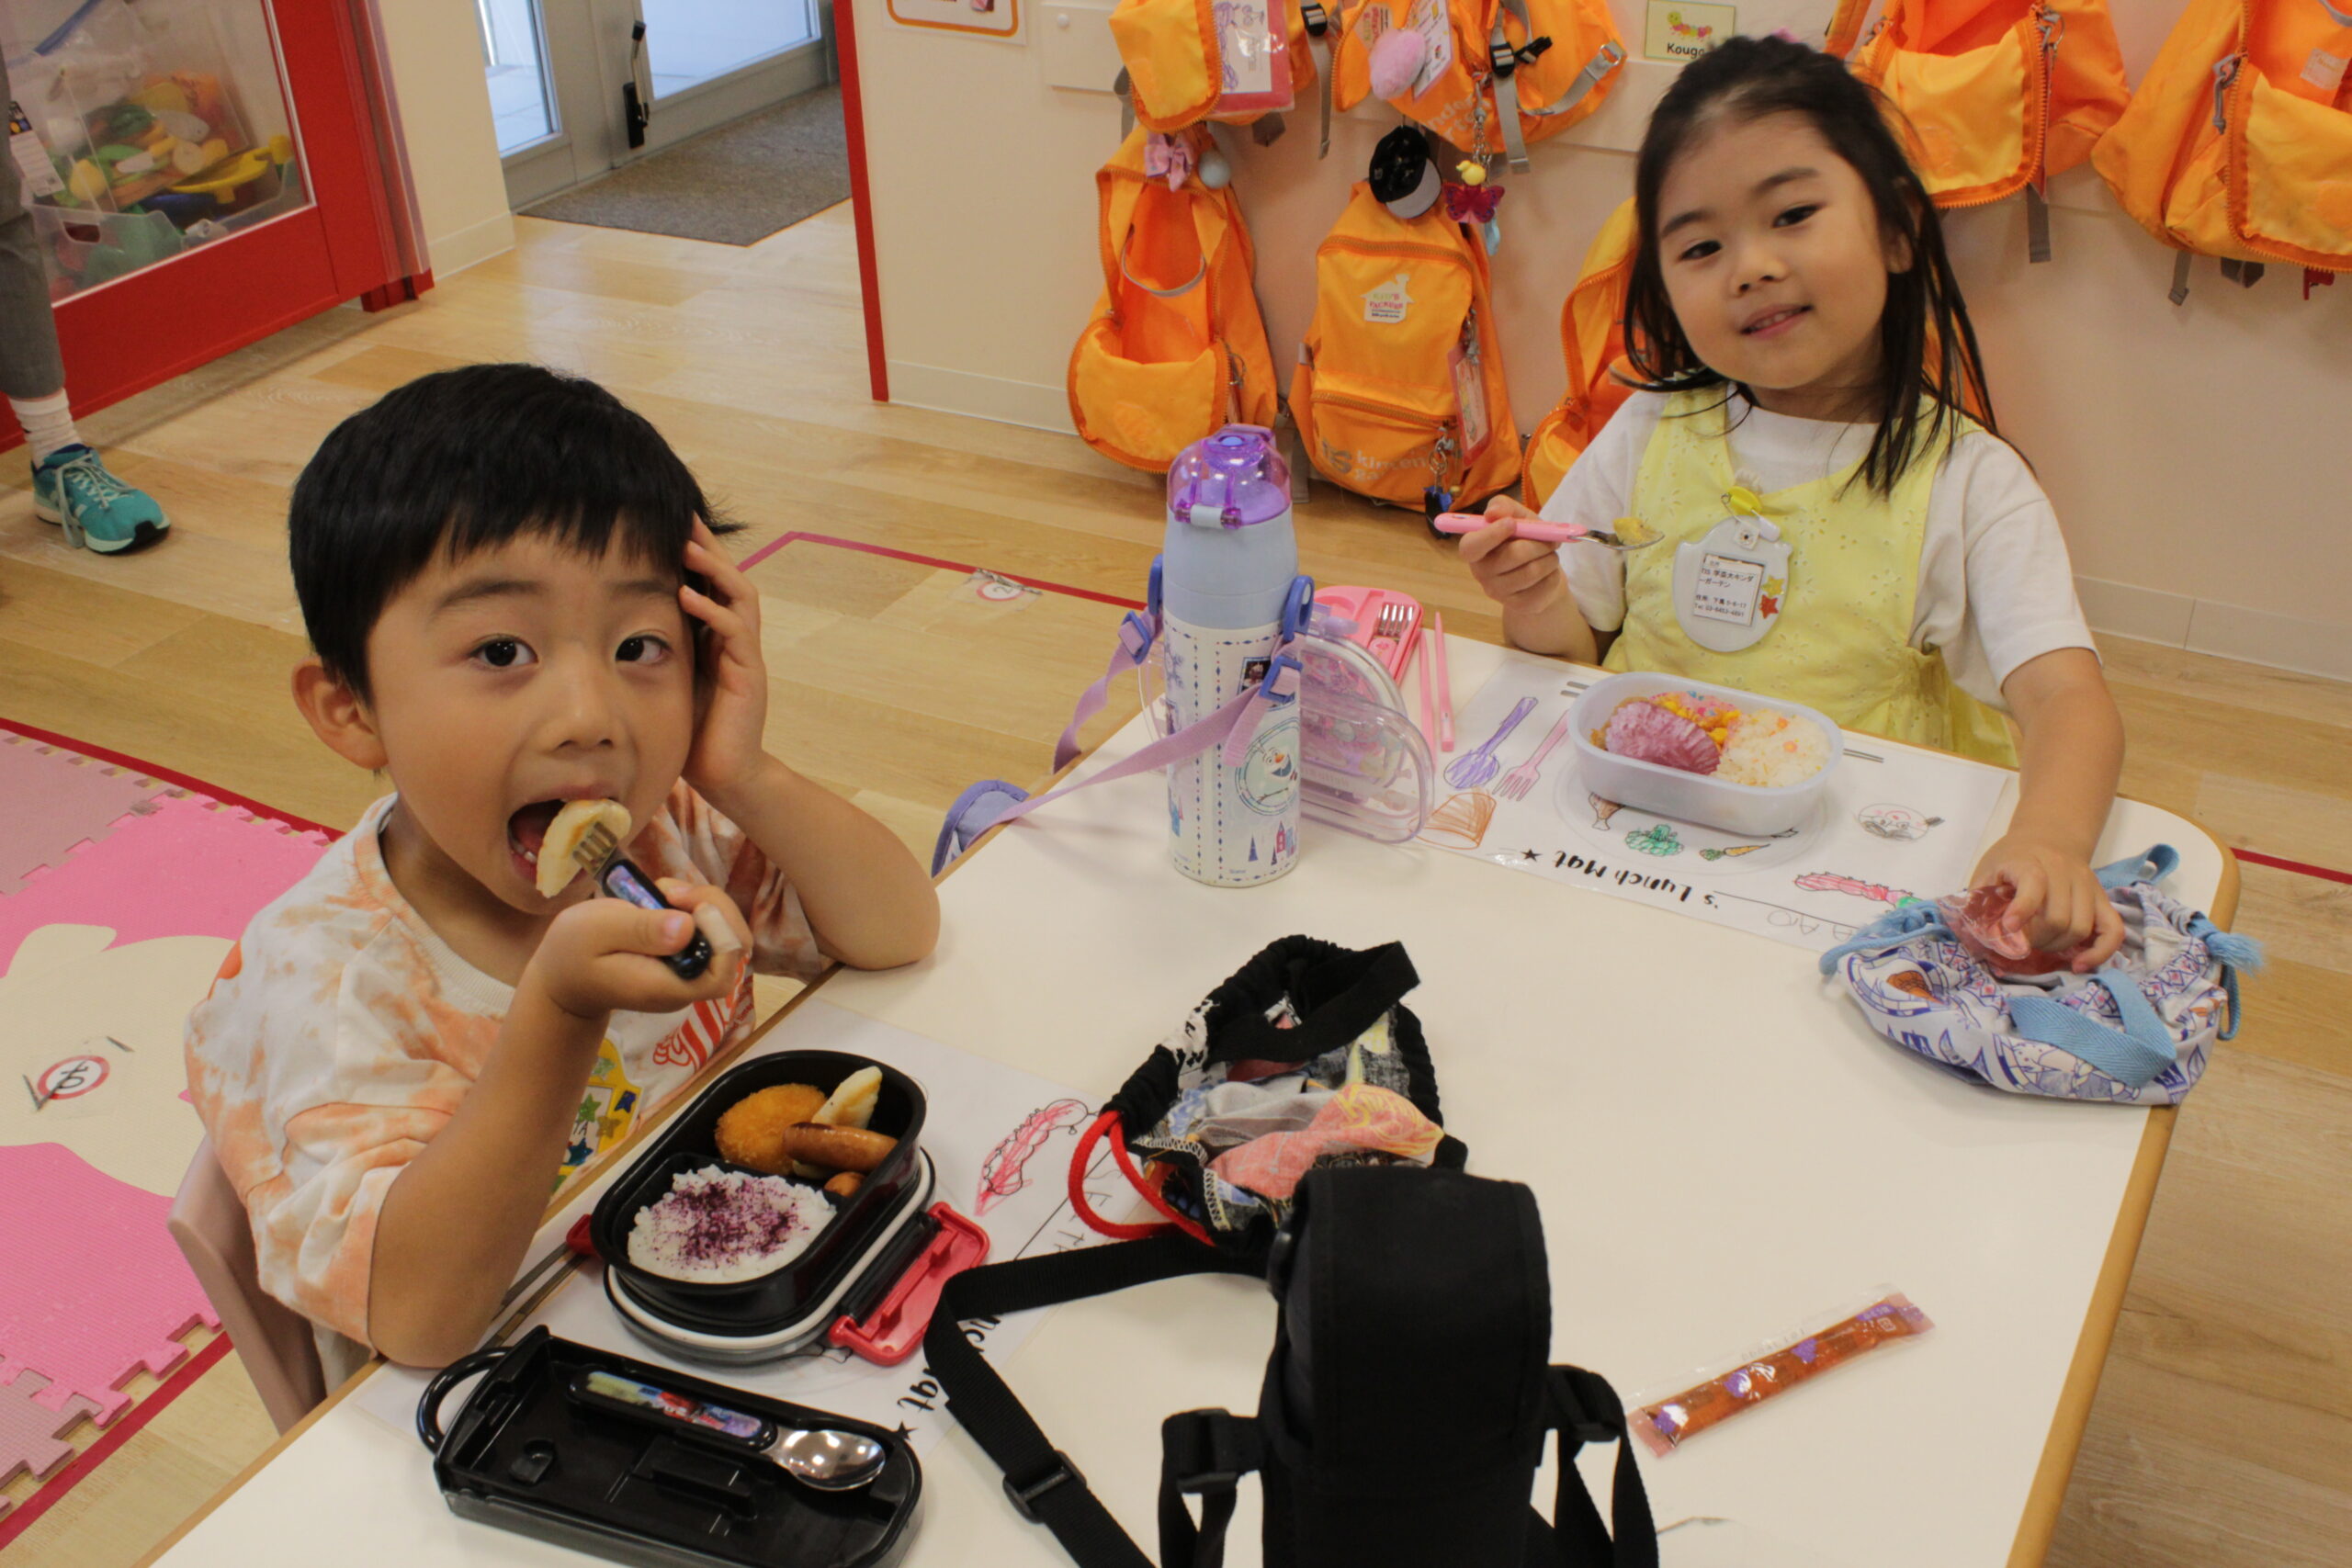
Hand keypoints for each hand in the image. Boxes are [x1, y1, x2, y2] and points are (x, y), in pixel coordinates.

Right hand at [525, 882, 750, 1022]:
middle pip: (732, 949)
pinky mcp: (684, 956)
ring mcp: (688, 971)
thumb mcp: (597, 931)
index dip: (721, 934)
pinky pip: (708, 928)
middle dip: (714, 908)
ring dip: (702, 902)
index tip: (688, 904)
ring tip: (663, 890)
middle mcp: (685, 984)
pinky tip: (665, 896)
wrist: (564, 975)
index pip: (722, 973)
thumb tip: (688, 928)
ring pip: (724, 933)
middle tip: (672, 890)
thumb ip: (641, 930)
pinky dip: (694, 906)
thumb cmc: (573, 952)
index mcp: (666, 987)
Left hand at [679, 518, 770, 801]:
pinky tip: (689, 596)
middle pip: (730, 578)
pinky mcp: (749, 675)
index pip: (711, 582)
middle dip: (707, 546)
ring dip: (714, 570)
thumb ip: (653, 649)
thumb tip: (606, 622)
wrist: (725, 775)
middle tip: (684, 517)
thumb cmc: (692, 732)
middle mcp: (736, 640)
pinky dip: (713, 611)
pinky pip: (735, 633)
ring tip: (687, 548)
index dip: (694, 552)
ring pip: (740, 597)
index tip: (668, 522)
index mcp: (716, 638)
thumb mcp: (666, 680)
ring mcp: (746, 656)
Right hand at [1458, 496, 1567, 614]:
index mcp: (1474, 549)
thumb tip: (1493, 512)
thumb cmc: (1524, 539)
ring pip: (1532, 572)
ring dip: (1549, 558)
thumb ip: (1504, 507)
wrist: (1540, 570)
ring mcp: (1499, 593)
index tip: (1511, 523)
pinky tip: (1548, 572)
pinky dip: (1553, 575)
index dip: (1491, 535)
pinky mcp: (1520, 606)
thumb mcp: (1516, 516)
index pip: (1471, 547)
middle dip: (1538, 544)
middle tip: (1549, 540)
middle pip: (1512, 556)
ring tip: (1549, 555)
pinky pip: (1543, 586)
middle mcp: (1481, 573)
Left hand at [1970, 834, 2124, 971]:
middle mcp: (2065, 873)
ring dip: (2058, 946)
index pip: (2034, 885)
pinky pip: (2113, 930)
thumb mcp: (1988, 871)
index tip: (2008, 928)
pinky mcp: (2102, 899)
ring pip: (2081, 928)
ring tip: (2042, 945)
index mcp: (2031, 863)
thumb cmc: (2012, 859)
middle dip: (2037, 940)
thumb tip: (1979, 935)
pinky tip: (2079, 964)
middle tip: (2022, 942)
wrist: (2047, 838)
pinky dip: (2099, 952)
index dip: (2022, 909)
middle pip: (2058, 918)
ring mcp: (2088, 886)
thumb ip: (1981, 899)